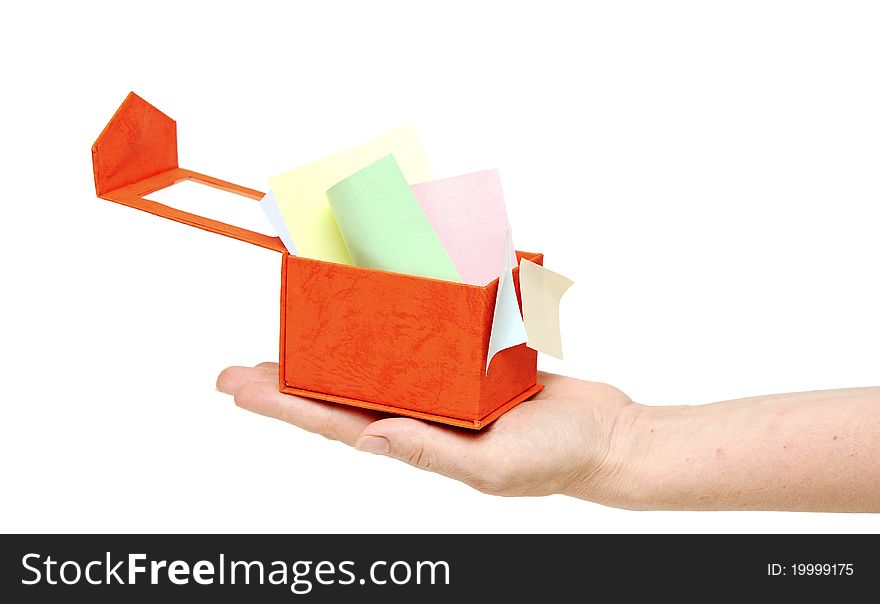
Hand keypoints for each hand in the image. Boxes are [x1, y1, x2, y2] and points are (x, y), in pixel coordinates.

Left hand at [216, 363, 638, 502]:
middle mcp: (421, 414)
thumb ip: (431, 454)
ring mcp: (444, 389)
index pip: (334, 421)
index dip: (283, 404)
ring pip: (376, 363)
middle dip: (289, 380)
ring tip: (293, 333)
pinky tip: (374, 311)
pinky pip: (422, 341)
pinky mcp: (469, 364)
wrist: (607, 436)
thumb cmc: (556, 459)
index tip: (238, 387)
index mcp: (417, 441)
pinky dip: (393, 325)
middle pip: (340, 392)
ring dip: (333, 348)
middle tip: (239, 366)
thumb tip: (367, 438)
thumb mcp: (493, 467)